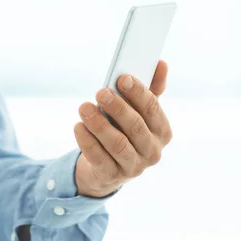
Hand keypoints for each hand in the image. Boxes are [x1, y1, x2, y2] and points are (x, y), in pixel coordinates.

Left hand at [73, 60, 172, 197]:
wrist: (107, 168)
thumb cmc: (125, 131)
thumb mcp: (138, 112)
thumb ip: (150, 89)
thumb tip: (161, 63)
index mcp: (162, 131)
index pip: (153, 108)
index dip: (138, 92)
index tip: (122, 78)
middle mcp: (152, 151)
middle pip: (135, 126)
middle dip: (118, 107)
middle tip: (100, 92)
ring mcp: (134, 167)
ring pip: (117, 144)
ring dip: (99, 124)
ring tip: (84, 108)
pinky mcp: (112, 177)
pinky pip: (99, 158)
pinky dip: (87, 141)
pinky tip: (78, 126)